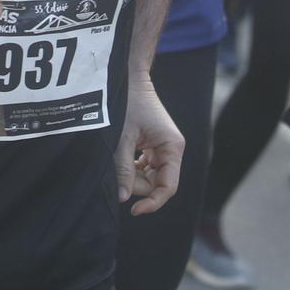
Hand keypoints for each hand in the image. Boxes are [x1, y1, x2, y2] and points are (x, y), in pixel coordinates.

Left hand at [117, 76, 184, 215]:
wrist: (128, 78)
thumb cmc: (128, 103)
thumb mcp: (123, 137)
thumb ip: (124, 168)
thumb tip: (123, 198)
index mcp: (172, 147)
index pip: (168, 187)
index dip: (152, 202)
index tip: (133, 211)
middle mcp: (171, 150)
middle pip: (156, 184)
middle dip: (136, 184)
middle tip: (117, 169)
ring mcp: (162, 149)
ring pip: (148, 178)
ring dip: (132, 175)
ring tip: (118, 156)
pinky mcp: (152, 147)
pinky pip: (143, 168)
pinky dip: (131, 168)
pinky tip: (121, 156)